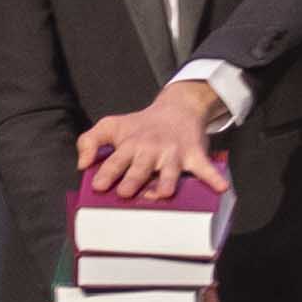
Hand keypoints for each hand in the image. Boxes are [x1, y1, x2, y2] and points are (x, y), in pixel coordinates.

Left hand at [76, 82, 231, 201]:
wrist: (177, 108)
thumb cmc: (140, 124)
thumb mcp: (111, 125)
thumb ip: (89, 141)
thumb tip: (81, 165)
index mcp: (130, 144)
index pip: (116, 160)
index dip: (106, 172)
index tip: (98, 186)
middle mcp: (151, 149)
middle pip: (140, 167)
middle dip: (133, 179)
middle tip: (126, 193)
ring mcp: (174, 154)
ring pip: (169, 171)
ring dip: (166, 182)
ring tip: (164, 193)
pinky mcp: (193, 155)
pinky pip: (205, 168)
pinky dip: (213, 177)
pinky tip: (220, 188)